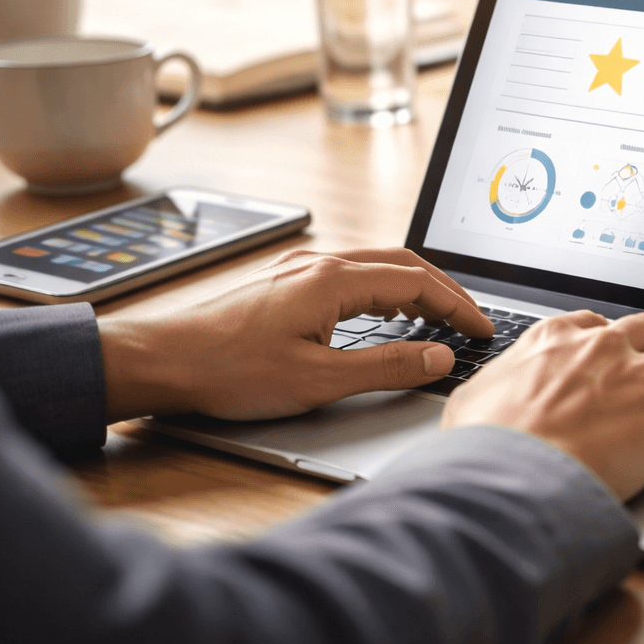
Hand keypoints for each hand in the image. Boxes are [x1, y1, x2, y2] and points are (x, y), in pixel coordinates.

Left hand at [97, 248, 493, 422]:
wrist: (159, 360)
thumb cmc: (228, 371)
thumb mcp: (318, 380)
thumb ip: (387, 367)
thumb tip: (439, 357)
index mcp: (334, 280)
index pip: (418, 282)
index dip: (458, 306)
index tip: (483, 329)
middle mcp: (320, 263)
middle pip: (403, 263)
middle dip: (444, 290)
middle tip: (471, 320)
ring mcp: (300, 269)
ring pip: (376, 265)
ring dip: (414, 286)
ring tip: (438, 316)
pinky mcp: (285, 282)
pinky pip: (351, 273)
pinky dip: (384, 288)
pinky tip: (384, 311)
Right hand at [441, 310, 643, 499]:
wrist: (510, 476)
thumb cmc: (486, 447)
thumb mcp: (471, 400)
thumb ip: (491, 386)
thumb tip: (484, 394)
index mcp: (556, 338)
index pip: (596, 323)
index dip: (615, 337)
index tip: (622, 348)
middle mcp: (601, 348)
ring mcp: (637, 379)